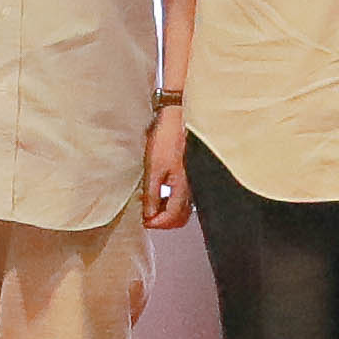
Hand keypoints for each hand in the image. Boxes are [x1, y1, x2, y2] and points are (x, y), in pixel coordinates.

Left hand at [144, 103, 190, 232]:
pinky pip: (185, 195)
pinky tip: (161, 189)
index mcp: (183, 187)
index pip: (172, 218)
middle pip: (181, 217)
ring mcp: (194, 180)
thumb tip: (148, 213)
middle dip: (164, 221)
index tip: (144, 220)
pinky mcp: (192, 172)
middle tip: (147, 215)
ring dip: (168, 210)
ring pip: (184, 207)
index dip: (156, 223)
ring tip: (151, 202)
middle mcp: (192, 187)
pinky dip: (172, 199)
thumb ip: (151, 194)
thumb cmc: (168, 136)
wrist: (180, 115)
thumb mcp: (153, 167)